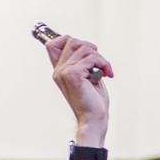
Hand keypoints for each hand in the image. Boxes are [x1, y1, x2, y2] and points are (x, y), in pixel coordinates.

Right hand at [45, 34, 112, 148]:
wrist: (93, 120)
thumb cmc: (93, 102)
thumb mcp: (87, 78)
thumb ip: (82, 63)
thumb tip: (87, 47)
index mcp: (59, 71)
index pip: (53, 44)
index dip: (68, 40)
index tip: (86, 51)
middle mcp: (59, 70)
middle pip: (72, 41)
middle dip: (90, 49)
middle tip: (99, 63)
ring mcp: (64, 72)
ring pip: (84, 48)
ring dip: (100, 58)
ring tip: (104, 71)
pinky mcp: (73, 74)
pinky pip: (92, 58)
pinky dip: (103, 64)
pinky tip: (107, 75)